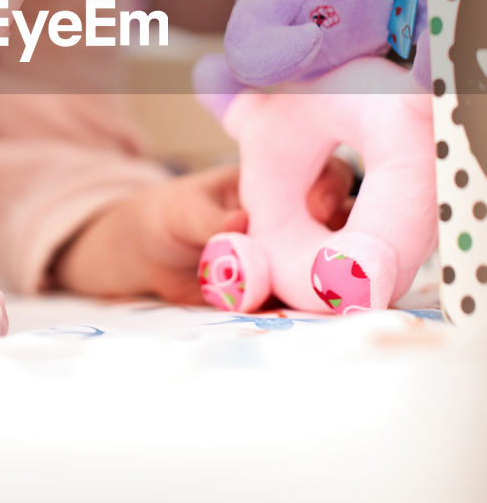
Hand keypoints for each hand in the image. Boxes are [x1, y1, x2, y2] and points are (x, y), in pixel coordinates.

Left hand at [52, 157, 353, 305]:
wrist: (149, 260)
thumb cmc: (169, 214)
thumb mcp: (184, 211)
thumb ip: (212, 219)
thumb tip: (240, 222)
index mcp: (281, 182)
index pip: (325, 175)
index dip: (331, 187)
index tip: (318, 207)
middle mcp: (299, 219)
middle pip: (347, 226)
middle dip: (354, 243)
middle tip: (342, 264)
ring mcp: (295, 260)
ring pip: (333, 271)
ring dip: (338, 287)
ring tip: (337, 304)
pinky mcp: (283, 296)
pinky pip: (305, 308)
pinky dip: (310, 317)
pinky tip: (311, 326)